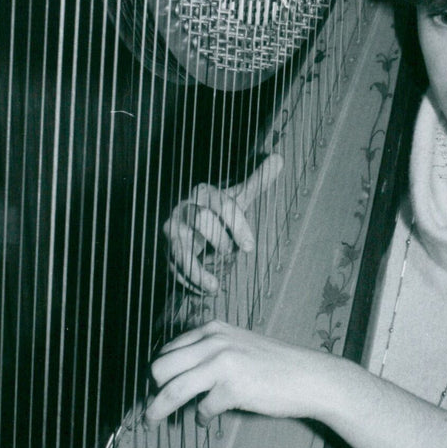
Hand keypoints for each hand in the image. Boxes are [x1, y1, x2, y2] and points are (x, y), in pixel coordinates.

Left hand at [145, 319, 330, 424]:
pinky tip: (208, 421)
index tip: (154, 389)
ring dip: (157, 410)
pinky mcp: (233, 388)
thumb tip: (174, 375)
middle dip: (151, 390)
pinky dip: (202, 419)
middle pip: (160, 368)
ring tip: (151, 422)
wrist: (309, 377)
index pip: (167, 350)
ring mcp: (223, 363)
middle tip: (152, 407)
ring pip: (171, 390)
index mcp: (212, 329)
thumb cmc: (275, 365)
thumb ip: (208, 352)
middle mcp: (214, 341)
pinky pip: (202, 410)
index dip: (157, 374)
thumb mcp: (238, 345)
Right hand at [163, 153, 282, 293]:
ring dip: (198, 268)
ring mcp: (173, 230)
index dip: (237, 225)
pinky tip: (207, 289)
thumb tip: (279, 158)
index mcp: (204, 193)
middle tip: (230, 253)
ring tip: (216, 285)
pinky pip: (175, 267)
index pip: (222, 203)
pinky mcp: (167, 249)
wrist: (191, 226)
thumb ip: (257, 181)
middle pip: (201, 219)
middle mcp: (185, 208)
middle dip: (219, 239)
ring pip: (180, 247)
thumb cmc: (218, 212)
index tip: (249, 247)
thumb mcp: (237, 198)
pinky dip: (191, 280)